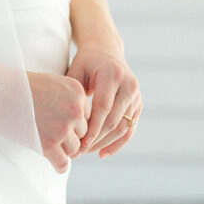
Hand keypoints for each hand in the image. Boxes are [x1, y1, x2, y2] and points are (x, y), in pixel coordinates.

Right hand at [28, 71, 91, 173]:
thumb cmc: (20, 86)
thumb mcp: (52, 84)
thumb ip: (69, 101)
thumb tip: (80, 127)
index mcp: (77, 92)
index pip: (87, 116)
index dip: (73, 122)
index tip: (58, 122)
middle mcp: (74, 109)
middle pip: (82, 134)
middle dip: (69, 136)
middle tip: (52, 135)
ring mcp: (62, 127)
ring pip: (74, 150)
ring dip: (63, 150)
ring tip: (47, 143)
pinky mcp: (48, 144)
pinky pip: (63, 164)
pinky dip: (59, 165)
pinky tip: (52, 161)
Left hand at [65, 41, 141, 159]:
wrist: (106, 50)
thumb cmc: (86, 62)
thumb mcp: (76, 71)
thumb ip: (73, 94)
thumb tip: (64, 123)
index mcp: (112, 74)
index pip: (104, 107)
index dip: (93, 128)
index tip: (80, 144)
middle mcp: (128, 85)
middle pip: (114, 120)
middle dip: (97, 138)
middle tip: (80, 151)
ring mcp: (136, 95)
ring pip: (123, 127)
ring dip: (105, 143)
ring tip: (87, 152)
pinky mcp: (138, 104)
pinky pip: (130, 129)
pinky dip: (117, 143)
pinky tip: (103, 153)